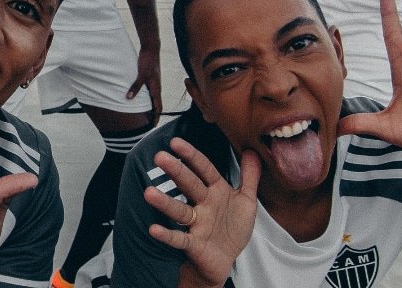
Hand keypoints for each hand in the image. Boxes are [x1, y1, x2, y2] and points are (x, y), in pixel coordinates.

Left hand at [127, 46, 161, 120]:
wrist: (151, 48)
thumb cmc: (148, 61)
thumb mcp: (141, 74)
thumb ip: (136, 86)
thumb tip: (129, 98)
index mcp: (156, 89)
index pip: (158, 107)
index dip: (156, 117)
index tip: (153, 126)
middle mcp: (156, 87)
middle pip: (156, 104)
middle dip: (152, 115)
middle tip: (146, 124)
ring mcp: (153, 83)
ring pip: (152, 98)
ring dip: (149, 106)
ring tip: (143, 114)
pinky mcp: (149, 78)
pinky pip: (148, 92)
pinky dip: (145, 98)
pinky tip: (138, 98)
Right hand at [143, 138, 258, 287]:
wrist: (226, 260)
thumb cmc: (232, 227)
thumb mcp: (246, 200)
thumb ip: (249, 176)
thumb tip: (253, 150)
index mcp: (215, 191)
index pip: (203, 170)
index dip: (192, 156)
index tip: (176, 142)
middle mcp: (203, 205)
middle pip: (189, 186)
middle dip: (176, 171)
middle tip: (159, 157)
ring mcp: (197, 224)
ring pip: (180, 211)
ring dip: (165, 203)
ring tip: (148, 193)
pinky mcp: (193, 244)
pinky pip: (179, 239)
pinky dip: (167, 235)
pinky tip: (153, 229)